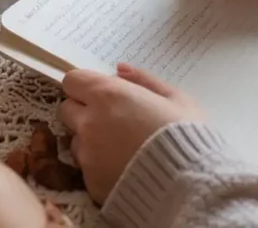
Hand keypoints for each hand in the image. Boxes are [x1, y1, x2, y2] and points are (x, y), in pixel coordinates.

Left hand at [58, 64, 203, 203]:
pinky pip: (86, 169)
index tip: (100, 94)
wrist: (189, 187)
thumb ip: (145, 80)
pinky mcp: (89, 183)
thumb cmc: (188, 137)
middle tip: (111, 120)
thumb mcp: (176, 99)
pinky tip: (124, 170)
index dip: (85, 86)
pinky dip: (99, 168)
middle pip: (67, 110)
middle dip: (83, 112)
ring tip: (121, 150)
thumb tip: (120, 69)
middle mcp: (89, 123)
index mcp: (108, 95)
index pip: (72, 80)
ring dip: (90, 141)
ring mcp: (86, 155)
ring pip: (75, 141)